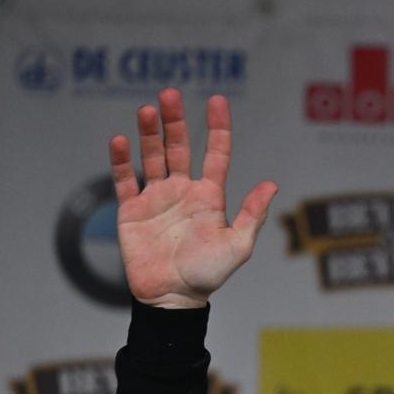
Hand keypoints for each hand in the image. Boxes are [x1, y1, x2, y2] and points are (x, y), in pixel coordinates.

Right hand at [109, 88, 276, 307]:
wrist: (172, 298)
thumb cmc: (208, 275)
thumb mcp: (237, 246)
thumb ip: (251, 214)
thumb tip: (272, 184)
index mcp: (209, 196)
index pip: (216, 154)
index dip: (217, 127)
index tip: (217, 100)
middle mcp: (183, 191)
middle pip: (179, 147)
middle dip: (175, 121)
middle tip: (169, 95)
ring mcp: (156, 198)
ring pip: (152, 156)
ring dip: (149, 133)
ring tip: (147, 110)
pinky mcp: (131, 210)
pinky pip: (125, 179)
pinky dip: (121, 160)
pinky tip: (120, 140)